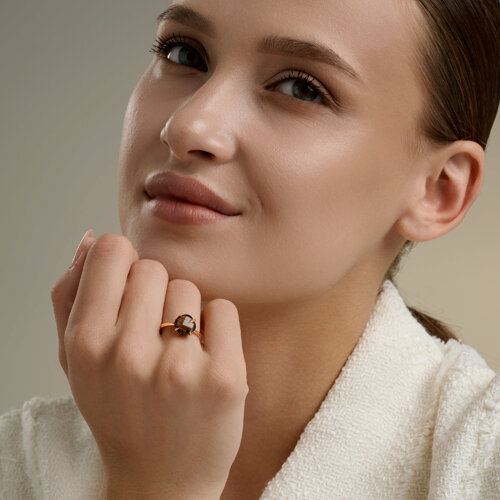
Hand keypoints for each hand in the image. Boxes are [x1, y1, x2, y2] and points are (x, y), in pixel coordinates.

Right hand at [50, 231, 248, 498]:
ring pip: (190, 288)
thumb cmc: (118, 413)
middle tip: (152, 336)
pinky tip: (205, 360)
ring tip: (176, 355)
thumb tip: (91, 239)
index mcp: (87, 343)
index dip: (123, 265)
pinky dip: (218, 329)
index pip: (112, 250)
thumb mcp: (74, 360)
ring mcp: (179, 368)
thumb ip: (71, 295)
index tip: (128, 293)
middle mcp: (129, 354)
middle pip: (154, 267)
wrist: (160, 480)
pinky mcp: (224, 378)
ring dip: (186, 315)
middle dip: (155, 294)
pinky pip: (224, 310)